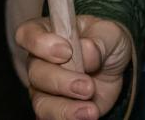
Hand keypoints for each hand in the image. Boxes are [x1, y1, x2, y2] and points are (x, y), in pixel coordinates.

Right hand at [19, 15, 133, 119]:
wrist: (116, 68)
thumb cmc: (107, 42)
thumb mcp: (111, 33)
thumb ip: (99, 41)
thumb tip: (87, 51)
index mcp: (48, 33)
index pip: (28, 34)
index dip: (41, 44)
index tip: (66, 51)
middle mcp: (40, 61)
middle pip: (35, 72)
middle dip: (61, 81)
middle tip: (88, 86)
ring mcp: (43, 88)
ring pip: (41, 101)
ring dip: (66, 109)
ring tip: (91, 111)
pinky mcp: (53, 108)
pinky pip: (50, 119)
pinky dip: (69, 119)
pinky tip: (88, 116)